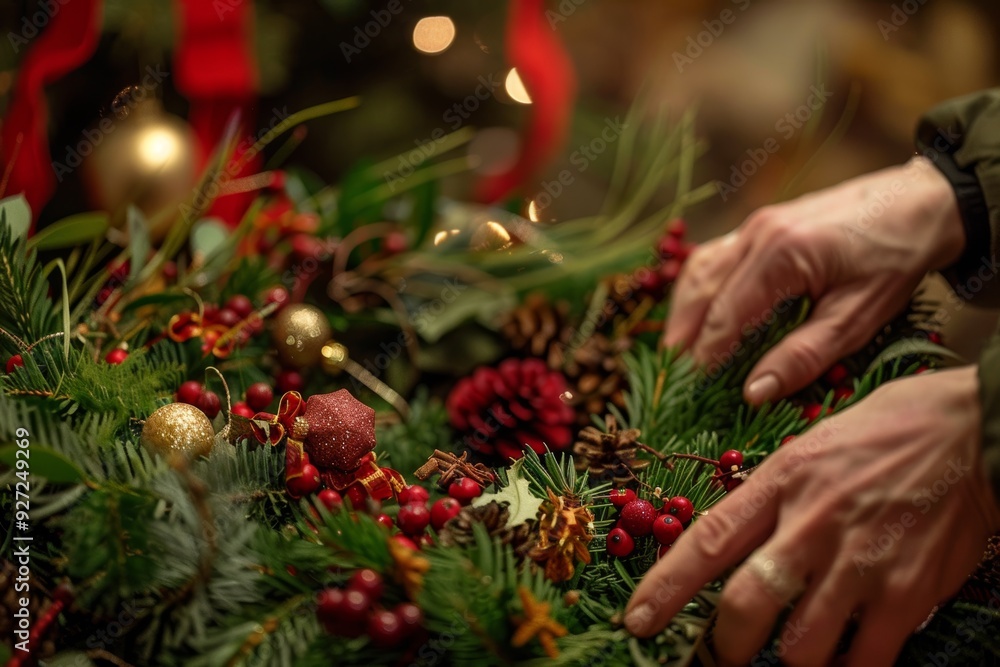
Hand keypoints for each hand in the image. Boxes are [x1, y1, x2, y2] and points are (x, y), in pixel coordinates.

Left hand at [624, 367, 999, 665]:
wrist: (977, 429)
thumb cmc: (894, 428)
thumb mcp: (815, 442)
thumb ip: (776, 493)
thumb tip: (742, 538)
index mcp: (782, 480)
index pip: (708, 541)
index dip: (665, 587)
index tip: (636, 619)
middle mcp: (812, 524)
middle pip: (746, 607)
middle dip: (726, 645)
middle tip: (724, 654)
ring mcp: (860, 562)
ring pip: (801, 647)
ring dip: (789, 660)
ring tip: (791, 653)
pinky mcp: (907, 593)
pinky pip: (863, 661)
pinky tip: (843, 660)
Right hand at [665, 157, 964, 404]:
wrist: (922, 202)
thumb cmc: (897, 260)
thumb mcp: (859, 317)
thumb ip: (803, 355)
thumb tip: (753, 392)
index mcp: (782, 255)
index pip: (726, 315)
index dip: (707, 356)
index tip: (696, 390)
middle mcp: (758, 234)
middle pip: (701, 289)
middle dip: (685, 335)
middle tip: (674, 375)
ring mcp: (756, 224)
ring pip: (701, 269)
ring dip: (684, 310)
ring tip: (677, 349)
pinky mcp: (761, 223)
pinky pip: (715, 256)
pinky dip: (699, 286)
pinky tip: (698, 311)